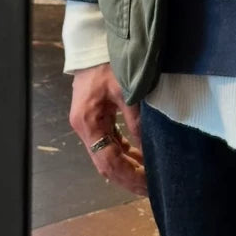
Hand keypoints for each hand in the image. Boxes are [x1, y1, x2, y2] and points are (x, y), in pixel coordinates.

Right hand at [69, 63, 147, 196]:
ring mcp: (88, 125)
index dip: (128, 175)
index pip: (108, 161)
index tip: (147, 184)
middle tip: (150, 188)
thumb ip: (136, 120)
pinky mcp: (94, 119)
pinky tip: (139, 157)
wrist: (93, 47)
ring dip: (127, 167)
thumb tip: (150, 147)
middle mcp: (84, 129)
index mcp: (89, 123)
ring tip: (148, 178)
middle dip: (128, 177)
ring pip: (107, 156)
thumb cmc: (109, 65)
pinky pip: (109, 143)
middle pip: (105, 164)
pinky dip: (123, 152)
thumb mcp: (126, 90)